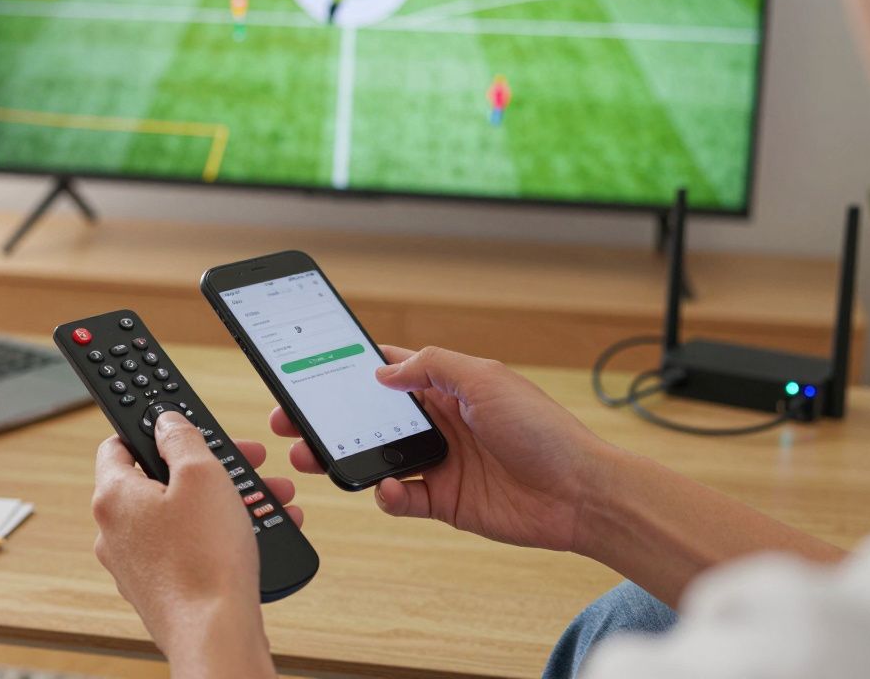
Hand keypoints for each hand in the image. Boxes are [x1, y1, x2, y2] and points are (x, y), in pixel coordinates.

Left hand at [92, 412, 300, 676]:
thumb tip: (167, 422)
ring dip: (222, 500)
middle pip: (157, 479)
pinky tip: (254, 532)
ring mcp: (135, 564)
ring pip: (180, 515)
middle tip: (241, 459)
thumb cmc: (204, 559)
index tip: (178, 423)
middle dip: (207, 467)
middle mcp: (115, 531)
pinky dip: (217, 535)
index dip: (151, 428)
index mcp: (113, 496)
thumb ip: (182, 438)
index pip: (118, 443)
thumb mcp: (202, 474)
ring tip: (264, 497)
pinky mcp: (158, 589)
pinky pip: (187, 548)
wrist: (216, 635)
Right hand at [270, 346, 615, 551]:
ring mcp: (440, 463)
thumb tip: (383, 371)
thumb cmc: (542, 429)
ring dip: (342, 458)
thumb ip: (432, 367)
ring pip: (376, 458)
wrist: (579, 493)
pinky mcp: (444, 502)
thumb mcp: (485, 378)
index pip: (389, 373)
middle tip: (289, 423)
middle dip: (328, 421)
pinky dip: (387, 495)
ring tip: (313, 459)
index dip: (349, 372)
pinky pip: (401, 498)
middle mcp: (439, 423)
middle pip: (369, 418)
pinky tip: (389, 490)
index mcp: (448, 387)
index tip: (309, 373)